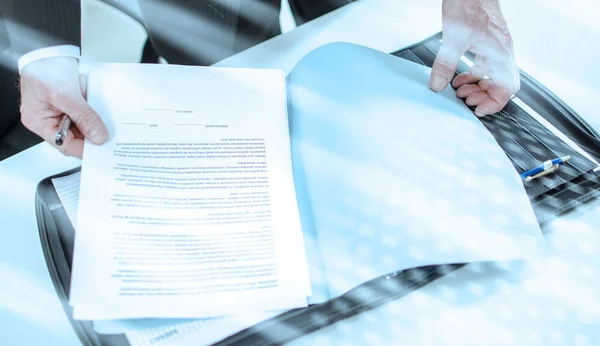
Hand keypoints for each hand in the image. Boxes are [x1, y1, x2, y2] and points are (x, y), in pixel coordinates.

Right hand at [20, 56, 107, 157]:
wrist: (50, 47)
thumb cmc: (46, 66)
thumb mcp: (67, 95)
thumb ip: (84, 117)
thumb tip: (98, 136)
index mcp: (38, 121)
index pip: (64, 145)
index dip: (84, 149)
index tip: (102, 149)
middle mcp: (47, 118)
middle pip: (74, 137)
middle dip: (91, 135)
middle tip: (110, 138)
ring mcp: (58, 110)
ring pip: (81, 125)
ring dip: (94, 123)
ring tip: (107, 123)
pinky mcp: (68, 103)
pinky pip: (83, 113)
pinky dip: (93, 112)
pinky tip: (102, 112)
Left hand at [429, 0, 519, 116]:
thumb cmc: (470, 4)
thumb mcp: (453, 37)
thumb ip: (445, 63)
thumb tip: (438, 85)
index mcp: (501, 53)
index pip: (508, 88)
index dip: (494, 103)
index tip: (478, 109)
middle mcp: (502, 52)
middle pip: (500, 86)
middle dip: (483, 97)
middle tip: (464, 100)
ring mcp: (495, 48)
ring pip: (492, 77)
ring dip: (476, 87)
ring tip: (459, 92)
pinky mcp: (486, 43)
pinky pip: (484, 66)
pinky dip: (472, 75)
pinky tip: (458, 78)